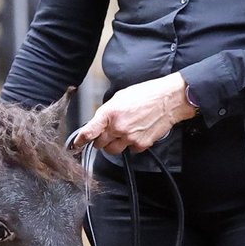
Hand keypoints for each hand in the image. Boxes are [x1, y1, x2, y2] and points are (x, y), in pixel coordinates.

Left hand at [72, 72, 195, 154]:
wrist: (168, 100)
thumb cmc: (146, 94)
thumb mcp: (120, 97)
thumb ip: (107, 112)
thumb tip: (99, 123)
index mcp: (110, 113)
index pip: (89, 131)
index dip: (80, 140)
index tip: (76, 144)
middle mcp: (118, 127)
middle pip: (99, 144)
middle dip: (101, 140)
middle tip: (109, 132)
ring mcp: (129, 138)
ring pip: (112, 150)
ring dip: (114, 144)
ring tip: (123, 133)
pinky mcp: (140, 145)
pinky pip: (129, 150)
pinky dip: (130, 145)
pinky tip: (136, 133)